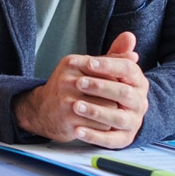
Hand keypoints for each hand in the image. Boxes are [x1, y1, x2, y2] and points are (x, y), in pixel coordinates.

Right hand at [12, 32, 148, 148]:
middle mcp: (67, 78)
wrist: (41, 111)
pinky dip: (104, 126)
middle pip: (110, 87)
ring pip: (109, 107)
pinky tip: (98, 123)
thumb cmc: (68, 89)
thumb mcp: (85, 68)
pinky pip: (100, 124)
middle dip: (116, 96)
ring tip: (107, 113)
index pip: (107, 68)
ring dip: (113, 113)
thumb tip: (133, 49)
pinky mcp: (69, 118)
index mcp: (72, 62)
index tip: (121, 86)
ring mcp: (67, 99)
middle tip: (118, 101)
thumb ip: (110, 58)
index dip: (118, 80)